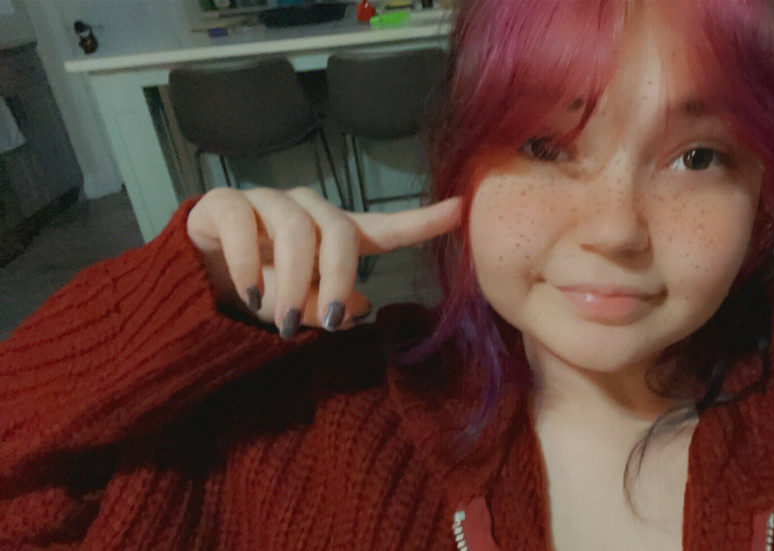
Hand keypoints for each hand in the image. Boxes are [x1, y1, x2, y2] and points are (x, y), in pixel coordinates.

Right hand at [186, 187, 460, 338]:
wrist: (192, 279)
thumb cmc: (260, 289)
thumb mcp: (300, 305)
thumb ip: (329, 303)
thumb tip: (358, 309)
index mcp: (332, 234)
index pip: (383, 228)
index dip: (421, 222)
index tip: (461, 210)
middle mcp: (305, 211)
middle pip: (339, 232)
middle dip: (337, 279)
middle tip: (325, 322)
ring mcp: (265, 203)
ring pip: (295, 231)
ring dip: (293, 281)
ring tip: (284, 321)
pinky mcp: (224, 205)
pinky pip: (243, 226)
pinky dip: (250, 267)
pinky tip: (249, 298)